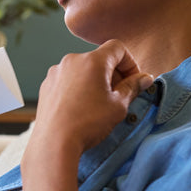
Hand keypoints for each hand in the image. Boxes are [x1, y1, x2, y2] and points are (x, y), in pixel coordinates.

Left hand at [26, 40, 153, 161]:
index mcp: (92, 61)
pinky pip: (67, 81)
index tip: (133, 81)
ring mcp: (55, 73)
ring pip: (82, 70)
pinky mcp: (45, 86)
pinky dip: (77, 88)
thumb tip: (144, 78)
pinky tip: (80, 108)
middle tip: (119, 96)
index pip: (117, 48)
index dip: (130, 62)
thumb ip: (133, 87)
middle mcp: (71, 61)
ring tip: (98, 105)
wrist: (54, 142)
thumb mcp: (118, 106)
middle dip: (112, 74)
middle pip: (98, 59)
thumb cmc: (88, 123)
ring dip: (94, 82)